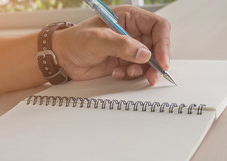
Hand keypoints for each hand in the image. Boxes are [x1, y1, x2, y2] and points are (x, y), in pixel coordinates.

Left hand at [52, 5, 170, 84]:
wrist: (63, 58)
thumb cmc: (76, 41)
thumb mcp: (98, 39)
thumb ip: (122, 45)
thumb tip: (145, 54)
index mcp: (129, 18)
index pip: (158, 27)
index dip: (163, 43)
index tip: (161, 60)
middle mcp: (132, 33)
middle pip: (157, 46)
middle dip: (156, 62)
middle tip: (153, 75)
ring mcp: (129, 49)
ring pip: (149, 61)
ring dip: (143, 71)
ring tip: (127, 72)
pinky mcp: (124, 62)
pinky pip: (137, 70)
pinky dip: (131, 75)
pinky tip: (117, 73)